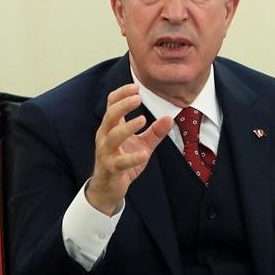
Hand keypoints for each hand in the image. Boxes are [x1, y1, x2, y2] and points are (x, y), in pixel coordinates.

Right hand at [86, 83, 172, 215]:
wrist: (108, 188)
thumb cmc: (123, 161)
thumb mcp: (142, 144)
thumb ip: (155, 132)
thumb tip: (169, 118)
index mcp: (111, 127)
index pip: (111, 104)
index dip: (121, 94)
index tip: (136, 86)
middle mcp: (105, 137)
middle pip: (110, 116)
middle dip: (123, 105)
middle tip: (138, 98)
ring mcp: (106, 153)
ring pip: (113, 136)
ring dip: (127, 127)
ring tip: (142, 119)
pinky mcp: (111, 169)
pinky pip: (120, 162)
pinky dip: (132, 158)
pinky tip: (144, 154)